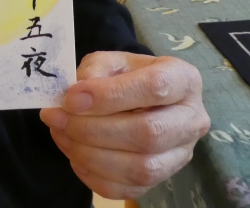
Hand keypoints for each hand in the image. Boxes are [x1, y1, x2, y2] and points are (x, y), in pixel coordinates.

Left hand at [39, 52, 209, 200]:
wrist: (141, 98)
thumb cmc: (127, 76)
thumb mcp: (111, 60)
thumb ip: (95, 71)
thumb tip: (76, 96)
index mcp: (184, 80)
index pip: (154, 88)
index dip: (109, 95)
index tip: (71, 97)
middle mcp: (191, 120)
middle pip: (148, 134)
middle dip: (94, 129)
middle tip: (57, 117)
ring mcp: (180, 155)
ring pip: (140, 168)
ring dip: (90, 154)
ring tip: (60, 134)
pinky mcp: (162, 180)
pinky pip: (129, 189)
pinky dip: (94, 176)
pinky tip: (74, 155)